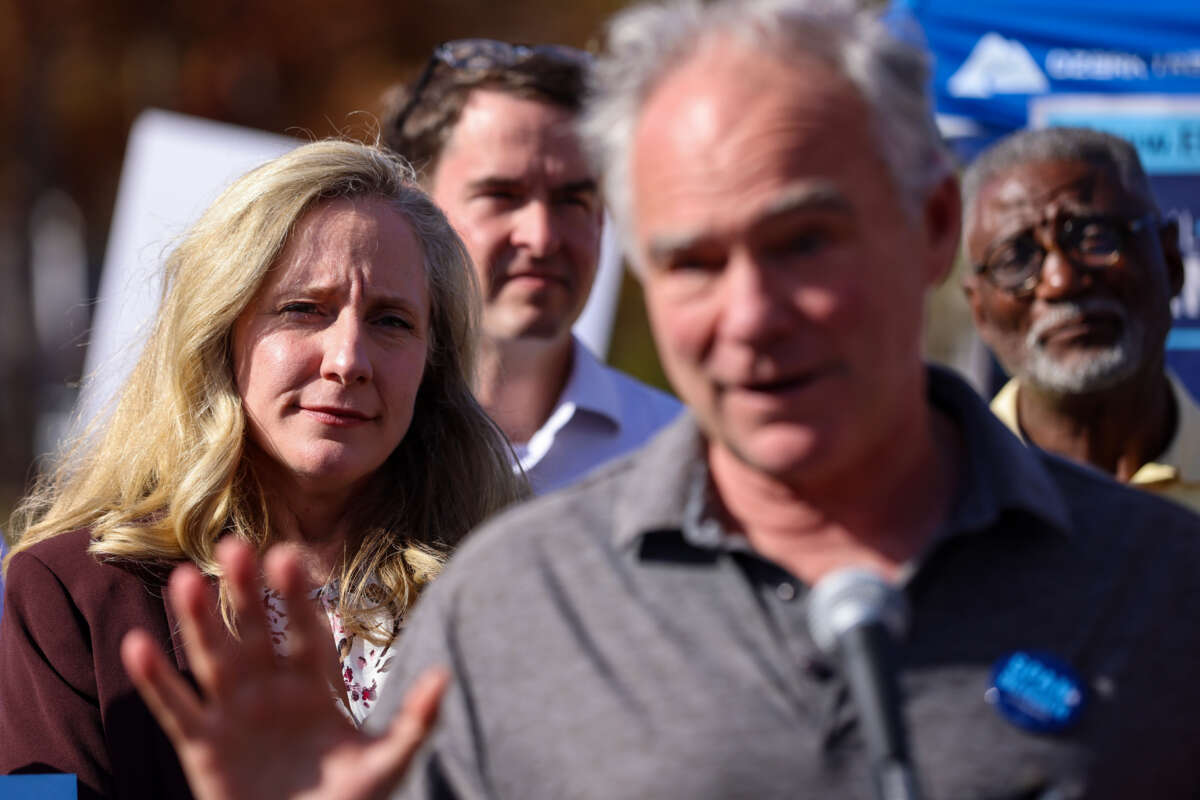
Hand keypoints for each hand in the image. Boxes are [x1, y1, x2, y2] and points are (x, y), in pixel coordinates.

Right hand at [121, 539, 447, 799]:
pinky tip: (139, 646)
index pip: (307, 632)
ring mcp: (235, 713)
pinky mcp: (203, 746)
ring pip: (214, 657)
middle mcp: (272, 689)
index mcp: (316, 686)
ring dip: (199, 620)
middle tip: (235, 545)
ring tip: (185, 578)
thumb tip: (444, 674)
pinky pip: (177, 708)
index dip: (297, 598)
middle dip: (247, 592)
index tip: (290, 556)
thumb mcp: (386, 764)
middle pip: (257, 632)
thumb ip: (415, 721)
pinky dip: (158, 680)